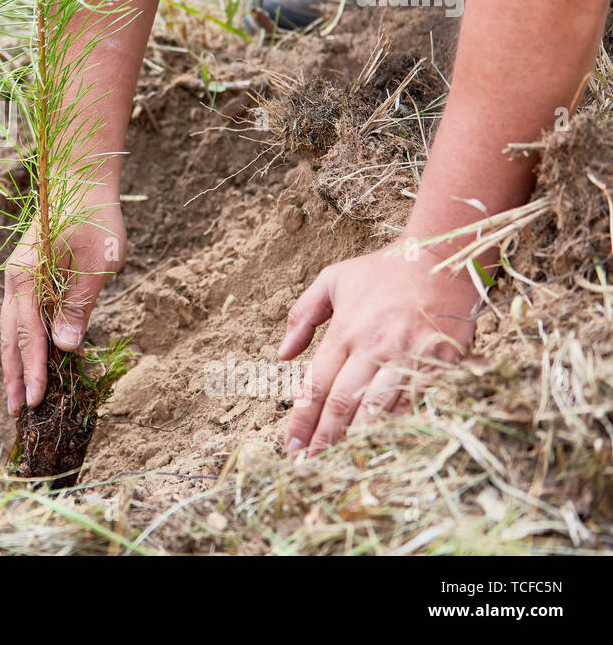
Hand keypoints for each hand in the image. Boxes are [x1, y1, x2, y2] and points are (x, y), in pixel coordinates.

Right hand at [0, 200, 125, 415]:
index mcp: (27, 276)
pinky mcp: (29, 276)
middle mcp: (16, 280)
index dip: (33, 371)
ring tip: (17, 396)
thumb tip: (65, 347)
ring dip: (16, 363)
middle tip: (16, 413)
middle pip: (10, 337)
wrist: (81, 178)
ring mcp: (19, 278)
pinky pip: (22, 317)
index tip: (35, 402)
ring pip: (11, 329)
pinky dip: (24, 342)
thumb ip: (79, 304)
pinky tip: (33, 361)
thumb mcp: (97, 262)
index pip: (29, 335)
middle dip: (15, 376)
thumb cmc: (94, 216)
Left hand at [278, 244, 480, 454]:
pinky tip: (386, 449)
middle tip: (310, 465)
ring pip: (379, 410)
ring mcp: (408, 357)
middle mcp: (374, 347)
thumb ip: (302, 314)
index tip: (290, 445)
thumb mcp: (333, 280)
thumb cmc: (384, 271)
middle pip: (343, 404)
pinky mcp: (440, 364)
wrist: (444, 258)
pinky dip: (399, 429)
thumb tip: (281, 353)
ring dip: (358, 441)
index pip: (316, 384)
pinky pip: (416, 405)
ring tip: (341, 464)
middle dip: (324, 438)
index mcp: (345, 330)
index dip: (302, 419)